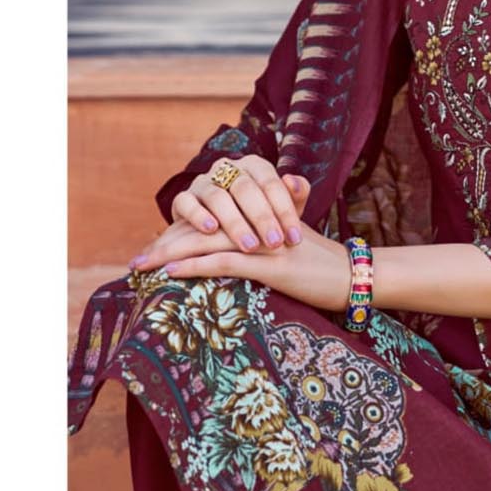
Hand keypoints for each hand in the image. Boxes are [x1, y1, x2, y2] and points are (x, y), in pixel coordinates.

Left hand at [128, 216, 354, 315]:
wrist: (353, 275)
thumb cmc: (323, 262)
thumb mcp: (293, 236)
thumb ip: (272, 223)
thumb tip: (258, 217)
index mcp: (259, 216)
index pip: (212, 220)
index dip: (182, 233)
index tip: (155, 249)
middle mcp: (257, 223)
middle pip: (202, 228)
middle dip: (166, 245)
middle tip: (136, 261)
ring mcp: (262, 242)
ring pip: (207, 242)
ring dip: (170, 254)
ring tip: (142, 266)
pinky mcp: (269, 263)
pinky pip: (224, 262)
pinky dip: (194, 266)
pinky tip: (170, 272)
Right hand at [164, 156, 309, 255]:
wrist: (220, 232)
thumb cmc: (261, 219)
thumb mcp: (282, 210)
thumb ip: (296, 197)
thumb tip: (294, 182)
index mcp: (255, 166)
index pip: (272, 183)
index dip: (285, 211)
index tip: (295, 238)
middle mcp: (228, 168)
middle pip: (245, 189)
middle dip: (262, 218)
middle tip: (275, 244)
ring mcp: (203, 181)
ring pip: (218, 197)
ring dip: (235, 222)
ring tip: (249, 246)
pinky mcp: (183, 198)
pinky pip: (186, 202)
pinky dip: (198, 214)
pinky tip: (210, 230)